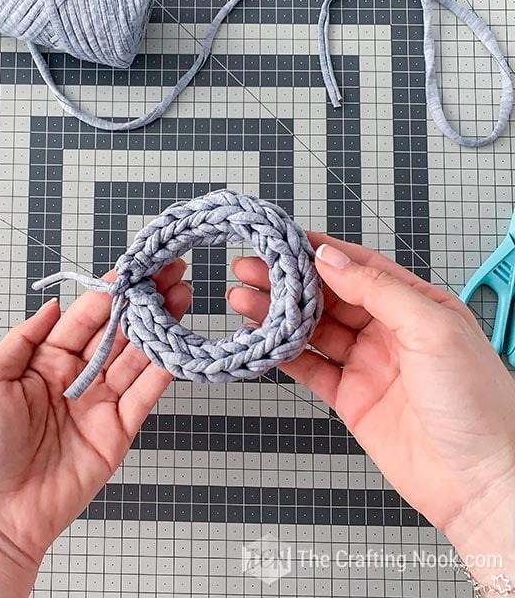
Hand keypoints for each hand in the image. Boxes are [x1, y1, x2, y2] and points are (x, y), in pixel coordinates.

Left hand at [0, 260, 191, 597]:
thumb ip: (23, 339)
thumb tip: (52, 305)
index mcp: (44, 362)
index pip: (84, 319)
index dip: (109, 292)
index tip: (133, 268)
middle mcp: (76, 379)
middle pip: (116, 333)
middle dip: (143, 302)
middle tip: (170, 272)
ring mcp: (99, 405)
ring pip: (136, 357)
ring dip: (160, 327)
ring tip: (181, 295)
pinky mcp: (118, 432)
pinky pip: (144, 394)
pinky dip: (163, 368)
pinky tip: (177, 341)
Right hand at [229, 233, 514, 582]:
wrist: (479, 478)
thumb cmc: (476, 401)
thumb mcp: (431, 328)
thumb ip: (378, 289)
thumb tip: (331, 259)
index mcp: (415, 306)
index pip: (359, 268)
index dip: (318, 253)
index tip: (281, 242)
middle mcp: (389, 332)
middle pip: (328, 297)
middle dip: (286, 282)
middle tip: (249, 270)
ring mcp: (368, 365)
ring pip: (312, 331)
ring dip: (276, 315)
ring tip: (242, 300)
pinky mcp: (352, 399)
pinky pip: (309, 369)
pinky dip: (282, 354)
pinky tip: (260, 340)